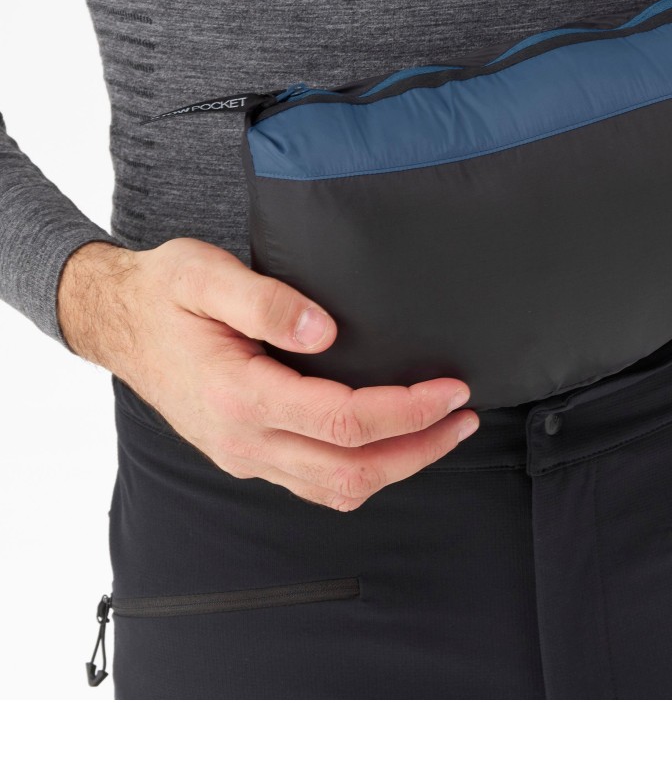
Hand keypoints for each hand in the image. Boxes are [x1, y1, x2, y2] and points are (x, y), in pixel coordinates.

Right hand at [57, 237, 477, 508]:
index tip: (451, 389)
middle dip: (419, 449)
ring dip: (397, 467)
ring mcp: (244, 455)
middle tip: (465, 417)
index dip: (407, 411)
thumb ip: (266, 299)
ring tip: (443, 431)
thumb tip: (326, 330)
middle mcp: (243, 440)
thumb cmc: (162, 292)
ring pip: (336, 488)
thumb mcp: (203, 274)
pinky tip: (391, 441)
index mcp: (238, 396)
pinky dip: (364, 470)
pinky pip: (316, 483)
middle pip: (351, 471)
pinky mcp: (247, 455)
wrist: (115, 320)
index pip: (343, 422)